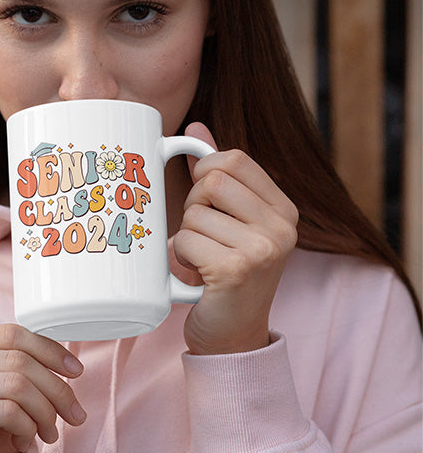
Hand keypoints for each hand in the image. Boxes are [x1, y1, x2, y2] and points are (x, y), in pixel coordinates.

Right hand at [0, 324, 86, 452]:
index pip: (11, 334)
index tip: (74, 370)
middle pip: (17, 359)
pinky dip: (27, 428)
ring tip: (48, 432)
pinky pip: (7, 411)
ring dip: (44, 412)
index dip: (49, 350)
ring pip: (16, 384)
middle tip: (73, 412)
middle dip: (55, 388)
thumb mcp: (4, 385)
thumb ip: (21, 362)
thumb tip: (69, 363)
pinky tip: (24, 441)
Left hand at [173, 123, 297, 354]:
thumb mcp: (230, 219)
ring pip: (194, 213)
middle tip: (202, 233)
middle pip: (212, 182)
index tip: (203, 196)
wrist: (232, 335)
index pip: (234, 159)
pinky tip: (195, 274)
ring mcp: (264, 248)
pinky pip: (183, 240)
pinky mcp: (237, 270)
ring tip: (201, 258)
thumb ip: (218, 174)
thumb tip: (194, 127)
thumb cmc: (226, 270)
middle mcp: (282, 227)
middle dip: (193, 206)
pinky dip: (178, 256)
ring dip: (184, 236)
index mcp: (283, 209)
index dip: (205, 170)